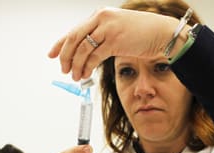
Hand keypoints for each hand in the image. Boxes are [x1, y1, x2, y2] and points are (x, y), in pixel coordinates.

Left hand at [49, 7, 177, 79]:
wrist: (161, 33)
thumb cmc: (142, 34)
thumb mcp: (117, 30)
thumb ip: (101, 36)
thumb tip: (85, 52)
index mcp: (100, 15)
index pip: (74, 30)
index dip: (60, 44)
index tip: (52, 54)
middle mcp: (101, 19)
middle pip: (73, 39)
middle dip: (65, 56)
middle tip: (63, 69)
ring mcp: (108, 28)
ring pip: (82, 49)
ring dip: (76, 65)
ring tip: (75, 76)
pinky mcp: (115, 40)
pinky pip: (95, 56)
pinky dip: (88, 67)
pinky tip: (86, 74)